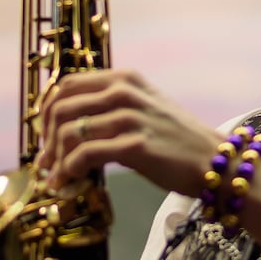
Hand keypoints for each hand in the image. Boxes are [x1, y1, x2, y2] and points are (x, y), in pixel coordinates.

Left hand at [36, 70, 220, 195]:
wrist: (214, 160)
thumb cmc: (178, 139)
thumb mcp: (144, 108)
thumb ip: (111, 107)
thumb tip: (72, 126)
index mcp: (124, 79)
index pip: (68, 85)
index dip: (48, 110)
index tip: (46, 134)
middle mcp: (124, 92)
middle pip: (62, 109)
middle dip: (47, 138)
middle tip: (47, 160)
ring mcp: (129, 117)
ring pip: (70, 133)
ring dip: (56, 159)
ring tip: (56, 176)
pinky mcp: (134, 146)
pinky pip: (85, 155)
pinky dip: (70, 169)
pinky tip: (70, 180)